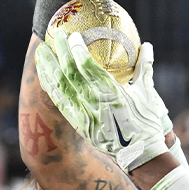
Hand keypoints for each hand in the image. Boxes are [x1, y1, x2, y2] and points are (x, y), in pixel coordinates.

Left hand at [36, 31, 169, 172]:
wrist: (139, 154)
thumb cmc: (146, 122)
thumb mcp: (147, 92)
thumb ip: (144, 66)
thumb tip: (146, 45)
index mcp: (110, 92)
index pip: (87, 66)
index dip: (77, 49)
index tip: (72, 35)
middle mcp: (92, 101)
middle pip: (69, 72)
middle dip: (60, 51)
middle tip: (56, 35)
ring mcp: (82, 113)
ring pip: (59, 86)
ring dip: (48, 67)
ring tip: (41, 52)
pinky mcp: (78, 122)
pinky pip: (59, 101)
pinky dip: (50, 86)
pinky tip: (44, 76)